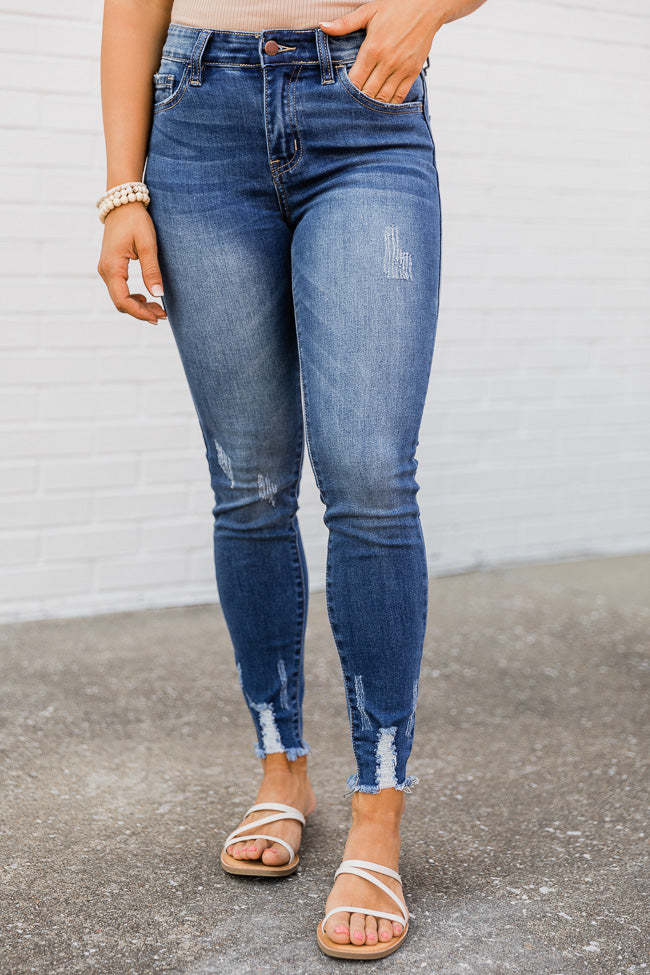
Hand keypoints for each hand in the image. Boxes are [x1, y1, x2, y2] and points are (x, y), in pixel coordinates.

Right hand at [97, 203, 166, 324]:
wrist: (122, 203)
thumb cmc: (135, 220)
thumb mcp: (147, 244)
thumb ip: (152, 270)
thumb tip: (158, 294)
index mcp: (112, 266)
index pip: (123, 300)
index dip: (140, 313)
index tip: (157, 317)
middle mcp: (105, 270)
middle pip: (120, 302)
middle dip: (141, 312)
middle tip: (162, 315)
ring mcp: (106, 269)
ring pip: (119, 297)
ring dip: (138, 306)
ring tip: (157, 309)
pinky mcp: (110, 267)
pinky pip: (119, 289)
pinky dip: (132, 297)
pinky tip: (146, 298)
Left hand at [319, 0, 444, 104]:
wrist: (428, 5)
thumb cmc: (397, 6)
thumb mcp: (368, 11)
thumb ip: (345, 24)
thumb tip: (323, 26)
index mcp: (373, 48)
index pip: (355, 80)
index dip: (347, 90)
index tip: (341, 93)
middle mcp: (387, 62)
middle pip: (368, 92)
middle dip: (358, 100)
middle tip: (350, 105)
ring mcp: (402, 69)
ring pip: (383, 97)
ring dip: (373, 105)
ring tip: (364, 108)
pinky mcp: (413, 72)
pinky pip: (400, 96)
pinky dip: (390, 104)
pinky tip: (381, 105)